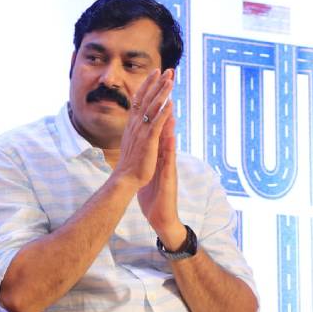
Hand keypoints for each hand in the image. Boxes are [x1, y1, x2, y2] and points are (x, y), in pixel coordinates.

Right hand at [113, 70, 174, 187]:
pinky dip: (163, 113)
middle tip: (166, 69)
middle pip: (147, 98)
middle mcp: (136, 124)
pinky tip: (171, 104)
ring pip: (153, 107)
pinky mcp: (148, 141)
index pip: (139, 99)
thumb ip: (135, 128)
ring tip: (170, 80)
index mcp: (132, 124)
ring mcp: (142, 132)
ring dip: (162, 93)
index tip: (155, 72)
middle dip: (157, 82)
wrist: (126, 178)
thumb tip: (137, 119)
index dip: (147, 84)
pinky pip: (157, 124)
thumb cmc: (130, 163)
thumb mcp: (131, 141)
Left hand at [137, 110, 185, 247]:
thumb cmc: (154, 196)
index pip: (157, 132)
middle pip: (165, 132)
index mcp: (158, 156)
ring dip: (170, 125)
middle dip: (165, 112)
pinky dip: (170, 146)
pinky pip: (169, 159)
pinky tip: (171, 135)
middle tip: (166, 94)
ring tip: (170, 105)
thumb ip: (148, 160)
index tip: (153, 98)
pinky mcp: (169, 175)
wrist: (161, 217)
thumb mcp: (149, 173)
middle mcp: (165, 158)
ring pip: (169, 142)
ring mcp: (168, 166)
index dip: (155, 116)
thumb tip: (141, 151)